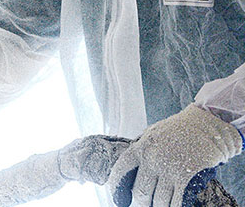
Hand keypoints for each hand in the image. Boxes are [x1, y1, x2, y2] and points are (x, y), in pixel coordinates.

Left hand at [108, 105, 242, 206]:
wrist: (206, 125)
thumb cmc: (180, 130)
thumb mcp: (153, 135)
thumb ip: (142, 150)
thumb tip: (133, 171)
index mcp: (141, 146)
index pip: (122, 170)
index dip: (116, 186)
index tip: (118, 198)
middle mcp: (152, 158)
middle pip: (141, 191)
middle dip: (142, 202)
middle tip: (146, 205)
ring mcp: (169, 168)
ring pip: (159, 201)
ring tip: (161, 206)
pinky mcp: (186, 177)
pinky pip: (177, 202)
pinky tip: (175, 206)